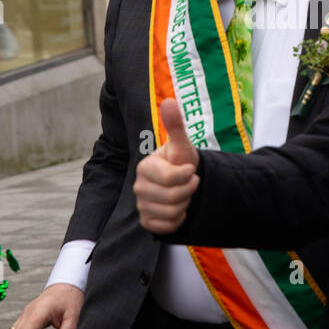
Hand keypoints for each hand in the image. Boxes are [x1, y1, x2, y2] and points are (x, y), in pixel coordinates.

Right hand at [135, 99, 199, 235]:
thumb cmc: (182, 161)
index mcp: (145, 167)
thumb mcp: (182, 145)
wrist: (185, 182)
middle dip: (189, 190)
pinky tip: (178, 209)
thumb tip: (169, 101)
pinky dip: (178, 219)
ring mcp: (141, 205)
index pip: (171, 178)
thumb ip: (176, 125)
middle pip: (173, 197)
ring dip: (185, 204)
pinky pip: (166, 227)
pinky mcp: (147, 221)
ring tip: (183, 194)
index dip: (188, 175)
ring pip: (171, 213)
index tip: (190, 169)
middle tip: (189, 182)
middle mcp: (139, 187)